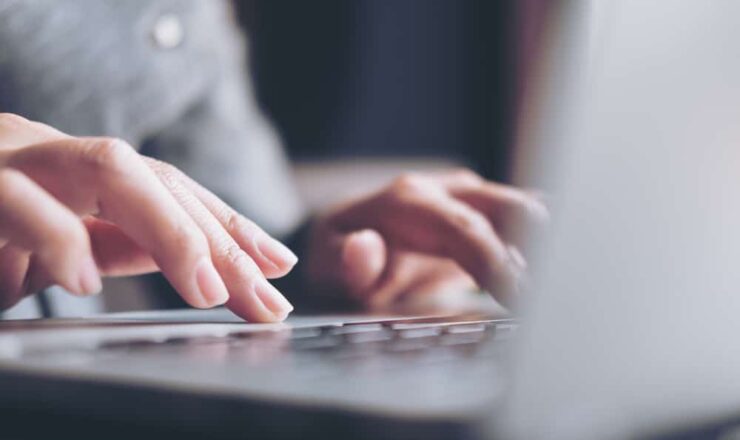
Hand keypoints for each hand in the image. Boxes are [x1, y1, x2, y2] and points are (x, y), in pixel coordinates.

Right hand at [0, 114, 295, 321]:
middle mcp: (57, 155)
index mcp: (81, 172)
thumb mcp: (55, 249)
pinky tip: (84, 281)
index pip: (174, 189)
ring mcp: (14, 162)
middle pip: (162, 182)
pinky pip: (22, 202)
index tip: (279, 264)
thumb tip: (196, 263)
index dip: (232, 226)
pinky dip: (61, 241)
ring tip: (208, 289)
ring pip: (112, 171)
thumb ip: (119, 245)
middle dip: (222, 243)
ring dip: (171, 232)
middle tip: (264, 298)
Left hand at [305, 170, 546, 309]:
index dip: (496, 262)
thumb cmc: (340, 256)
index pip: (465, 230)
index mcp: (409, 200)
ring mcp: (473, 198)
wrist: (352, 236)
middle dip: (541, 252)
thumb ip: (345, 262)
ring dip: (553, 249)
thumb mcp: (325, 266)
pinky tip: (565, 277)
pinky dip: (552, 246)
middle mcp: (448, 191)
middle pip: (513, 209)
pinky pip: (531, 222)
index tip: (523, 299)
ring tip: (566, 293)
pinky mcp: (490, 213)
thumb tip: (366, 247)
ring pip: (531, 211)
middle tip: (556, 301)